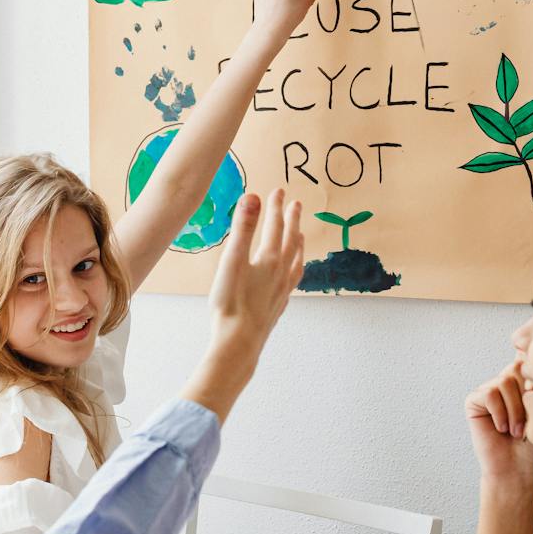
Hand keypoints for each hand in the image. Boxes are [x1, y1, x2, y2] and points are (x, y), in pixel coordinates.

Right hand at [184, 190, 304, 413]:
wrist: (239, 342)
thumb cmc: (231, 303)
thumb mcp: (231, 261)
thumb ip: (242, 228)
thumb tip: (252, 197)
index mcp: (269, 259)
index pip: (275, 225)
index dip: (275, 206)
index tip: (278, 190)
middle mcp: (280, 272)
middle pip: (290, 240)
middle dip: (292, 221)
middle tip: (296, 204)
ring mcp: (282, 290)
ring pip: (296, 261)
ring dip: (298, 244)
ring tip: (301, 235)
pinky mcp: (278, 306)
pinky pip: (293, 281)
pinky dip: (295, 270)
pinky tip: (292, 274)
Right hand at [465, 361, 532, 489]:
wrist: (519, 468)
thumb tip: (526, 354)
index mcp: (525, 380)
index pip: (528, 357)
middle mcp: (506, 381)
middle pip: (519, 367)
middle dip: (528, 395)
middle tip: (529, 419)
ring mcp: (489, 389)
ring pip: (505, 381)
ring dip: (515, 410)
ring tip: (517, 430)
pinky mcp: (474, 400)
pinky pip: (490, 394)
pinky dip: (500, 413)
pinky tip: (502, 428)